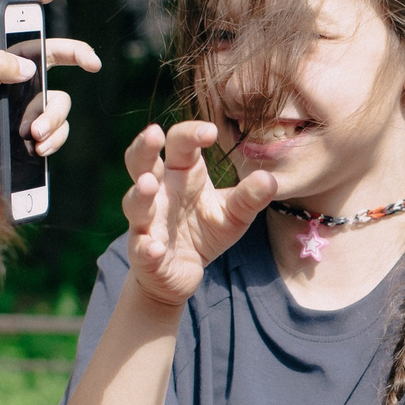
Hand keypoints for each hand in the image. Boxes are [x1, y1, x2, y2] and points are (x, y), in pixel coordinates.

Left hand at [0, 0, 101, 167]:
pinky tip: (38, 147)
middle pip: (54, 52)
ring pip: (61, 99)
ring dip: (52, 118)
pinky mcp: (42, 126)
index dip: (29, 1)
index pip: (11, 22)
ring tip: (33, 135)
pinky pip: (62, 127)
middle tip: (92, 64)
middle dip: (77, 54)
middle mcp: (18, 75)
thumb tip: (27, 66)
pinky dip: (54, 138)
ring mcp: (32, 101)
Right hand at [120, 120, 278, 310]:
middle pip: (141, 162)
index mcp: (181, 174)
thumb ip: (249, 197)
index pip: (179, 144)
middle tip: (153, 133)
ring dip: (140, 194)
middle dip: (144, 148)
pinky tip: (154, 248)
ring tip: (148, 184)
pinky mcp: (143, 253)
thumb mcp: (233, 215)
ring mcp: (146, 221)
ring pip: (135, 203)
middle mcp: (158, 192)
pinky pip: (141, 248)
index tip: (211, 131)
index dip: (191, 134)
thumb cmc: (205, 232)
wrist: (183, 273)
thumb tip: (269, 179)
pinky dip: (146, 247)